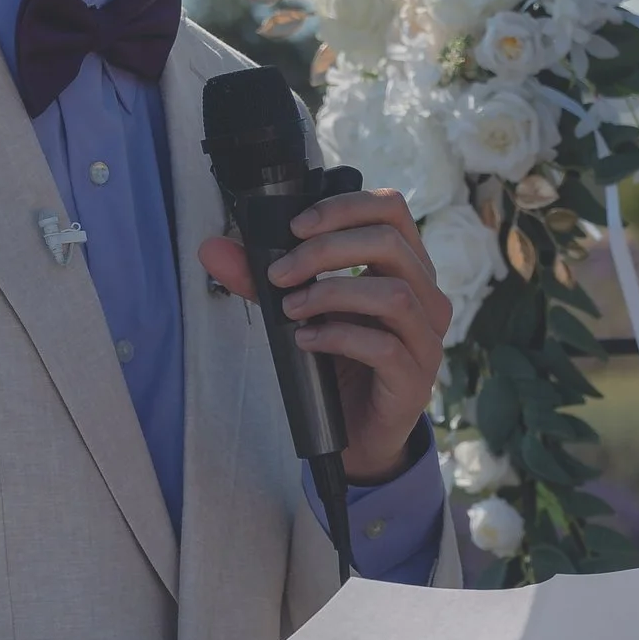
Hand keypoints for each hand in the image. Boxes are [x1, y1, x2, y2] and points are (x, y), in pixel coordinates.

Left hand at [196, 189, 450, 484]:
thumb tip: (211, 249)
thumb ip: (264, 279)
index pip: (392, 210)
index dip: (344, 208)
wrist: (356, 431)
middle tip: (280, 273)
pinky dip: (338, 338)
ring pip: (393, 294)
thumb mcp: (302, 309)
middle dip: (326, 250)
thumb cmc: (339, 361)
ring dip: (331, 294)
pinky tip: (306, 341)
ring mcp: (426, 339)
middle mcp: (426, 297)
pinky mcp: (414, 379)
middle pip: (389, 244)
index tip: (296, 226)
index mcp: (406, 268)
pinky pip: (383, 347)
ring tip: (291, 308)